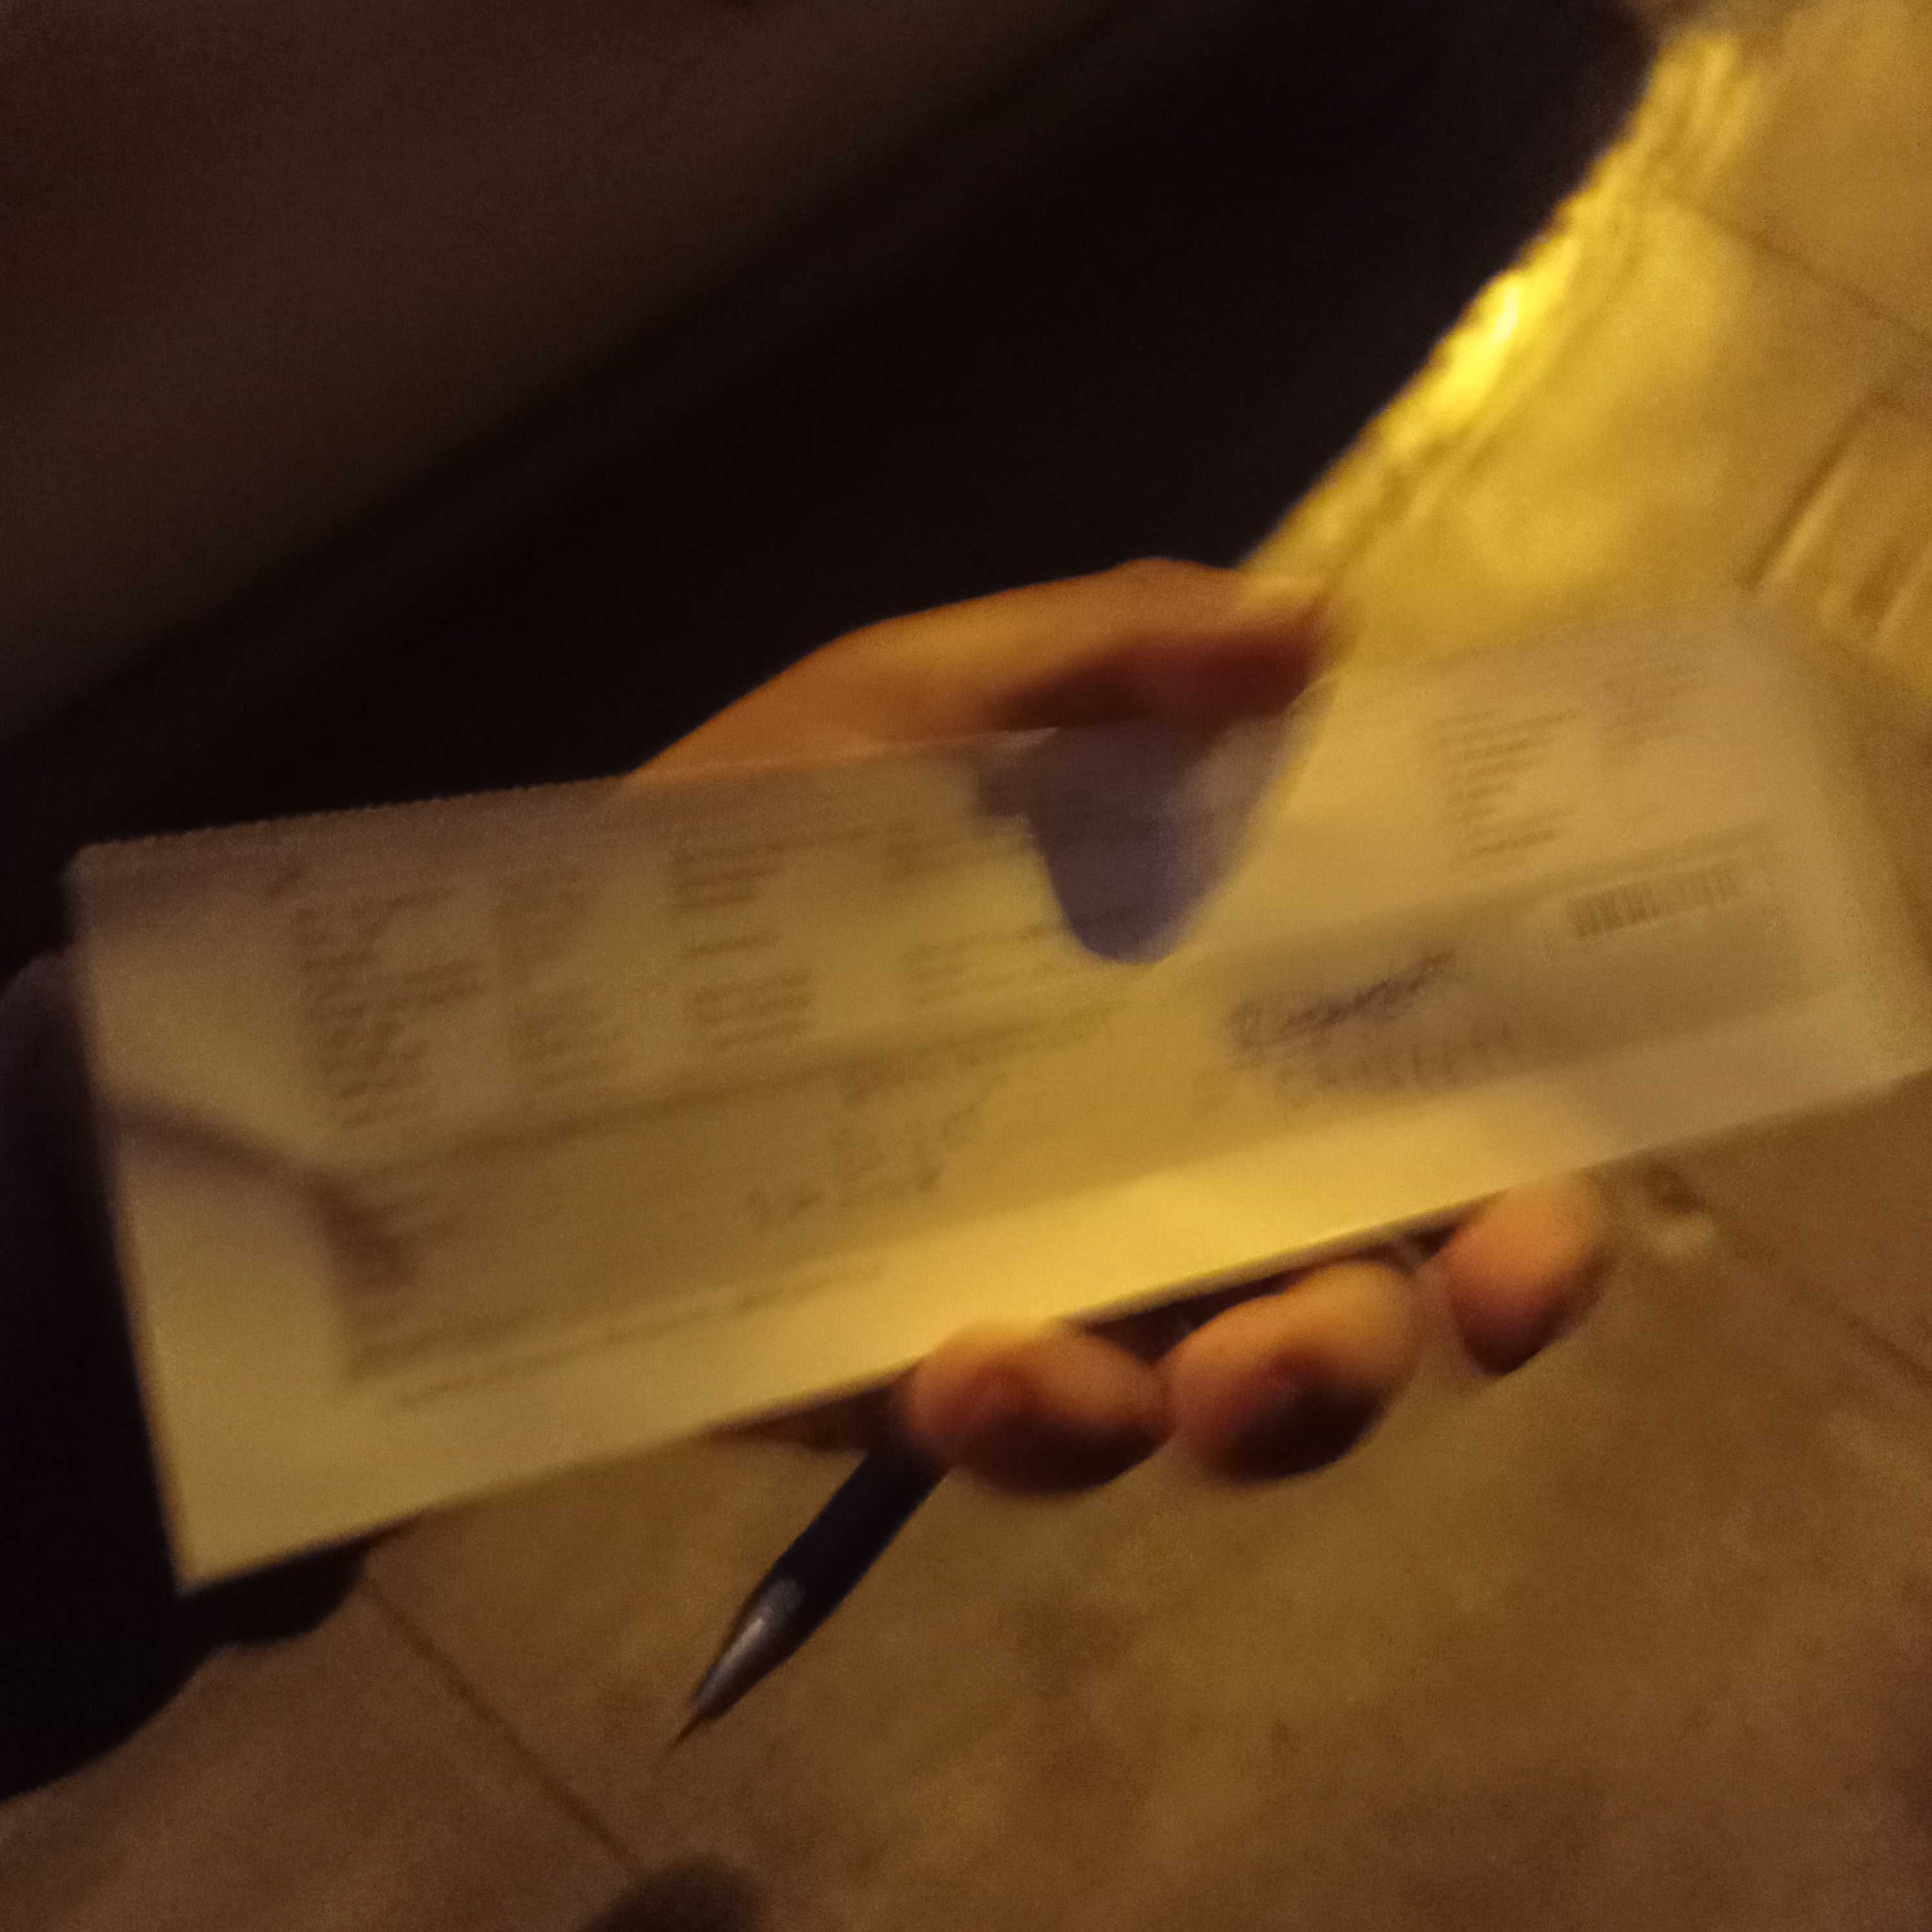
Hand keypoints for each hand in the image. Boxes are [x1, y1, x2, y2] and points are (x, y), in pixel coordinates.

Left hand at [639, 561, 1607, 1491]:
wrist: (527, 1001)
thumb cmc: (741, 837)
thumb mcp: (902, 702)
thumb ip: (1098, 651)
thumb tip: (1315, 632)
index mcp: (1210, 1016)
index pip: (1423, 1117)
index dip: (1521, 1199)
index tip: (1537, 1242)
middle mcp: (1171, 1165)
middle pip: (1353, 1293)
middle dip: (1370, 1344)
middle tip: (1326, 1349)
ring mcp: (1055, 1285)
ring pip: (1210, 1401)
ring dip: (1214, 1411)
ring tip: (1105, 1380)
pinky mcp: (924, 1374)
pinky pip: (1026, 1437)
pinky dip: (1027, 1421)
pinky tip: (960, 1372)